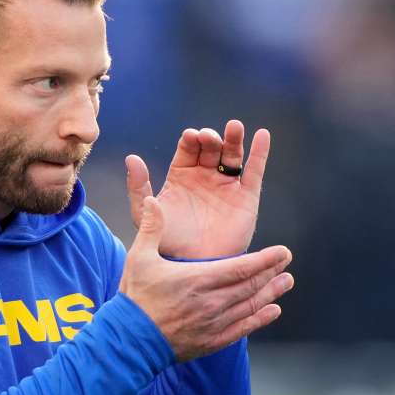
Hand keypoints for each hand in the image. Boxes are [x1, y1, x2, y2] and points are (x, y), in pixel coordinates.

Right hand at [119, 197, 293, 361]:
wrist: (129, 342)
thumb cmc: (135, 298)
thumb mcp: (138, 258)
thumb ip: (150, 228)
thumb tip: (153, 201)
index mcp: (198, 279)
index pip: (241, 268)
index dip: (265, 260)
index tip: (282, 252)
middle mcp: (212, 302)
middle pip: (251, 285)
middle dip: (271, 273)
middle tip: (287, 264)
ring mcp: (214, 323)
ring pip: (250, 306)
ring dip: (271, 293)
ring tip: (286, 283)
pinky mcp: (211, 341)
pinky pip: (242, 328)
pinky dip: (260, 319)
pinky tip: (273, 311)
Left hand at [126, 120, 268, 259]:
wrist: (193, 266)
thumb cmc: (167, 243)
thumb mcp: (145, 214)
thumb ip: (138, 187)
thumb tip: (131, 158)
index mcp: (182, 175)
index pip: (188, 148)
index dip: (191, 139)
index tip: (190, 137)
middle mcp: (205, 177)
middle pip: (211, 147)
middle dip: (211, 138)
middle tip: (209, 138)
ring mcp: (227, 186)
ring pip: (232, 154)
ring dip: (234, 139)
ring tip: (234, 127)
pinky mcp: (247, 198)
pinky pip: (254, 171)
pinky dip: (260, 153)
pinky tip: (262, 135)